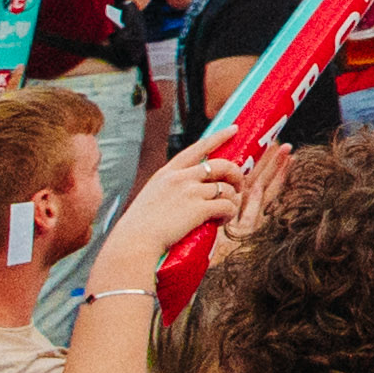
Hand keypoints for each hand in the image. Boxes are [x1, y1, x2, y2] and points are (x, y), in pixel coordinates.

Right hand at [95, 148, 250, 291]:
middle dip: (236, 173)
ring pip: (227, 188)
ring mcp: (190, 192)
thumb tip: (190, 197)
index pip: (198, 148)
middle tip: (240, 185)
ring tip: (228, 210)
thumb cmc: (139, 228)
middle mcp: (180, 178)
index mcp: (167, 173)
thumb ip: (170, 191)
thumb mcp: (151, 197)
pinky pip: (227, 206)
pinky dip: (230, 213)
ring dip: (233, 199)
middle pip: (221, 165)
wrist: (133, 243)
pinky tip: (223, 220)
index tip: (234, 129)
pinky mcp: (199, 209)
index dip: (219, 137)